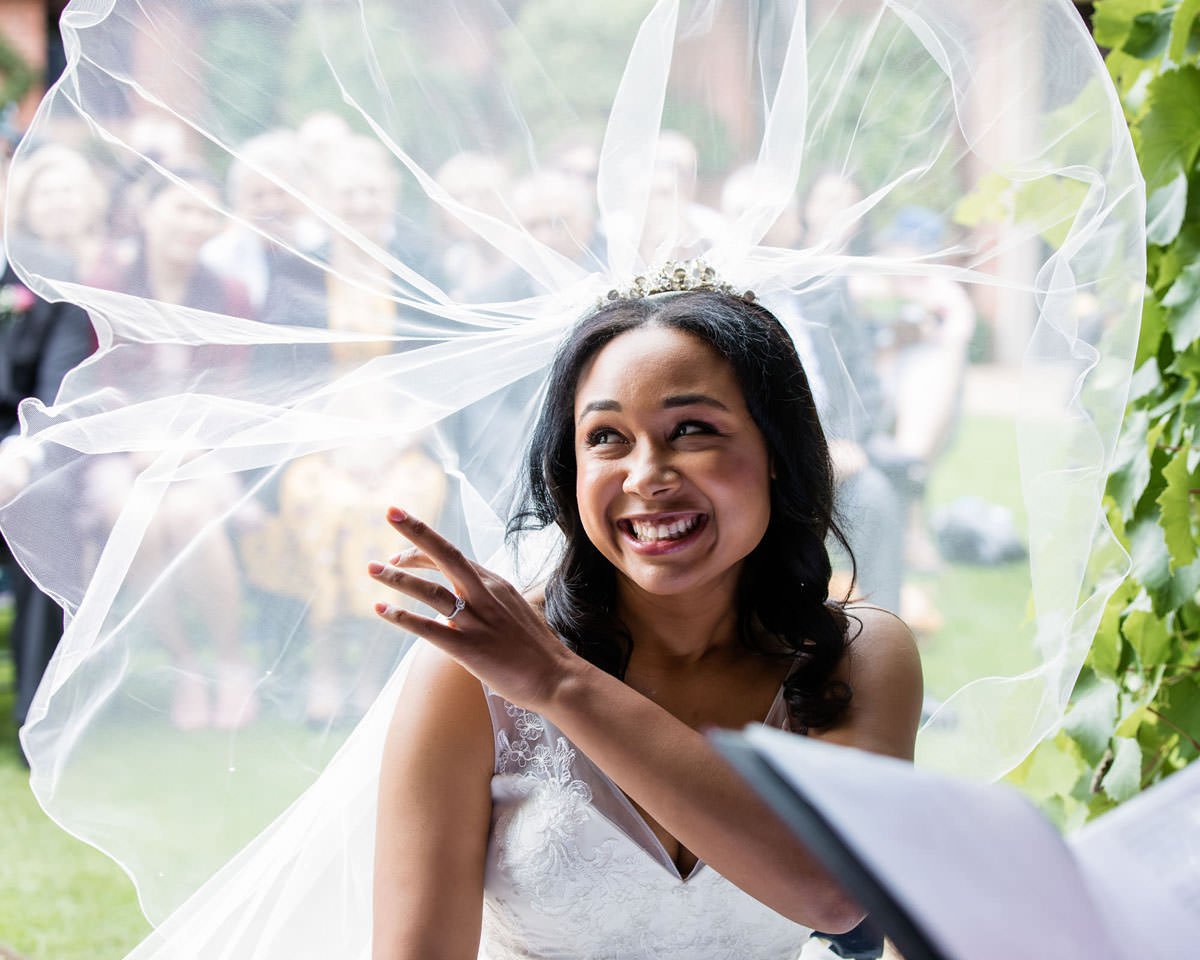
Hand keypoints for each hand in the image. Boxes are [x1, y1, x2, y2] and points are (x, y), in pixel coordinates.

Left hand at [368, 507, 579, 710]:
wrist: (556, 678)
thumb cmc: (534, 650)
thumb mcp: (514, 611)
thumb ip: (489, 602)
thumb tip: (465, 604)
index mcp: (495, 584)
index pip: (454, 556)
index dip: (424, 548)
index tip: (400, 549)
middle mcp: (486, 595)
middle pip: (446, 555)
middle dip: (417, 532)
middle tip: (391, 512)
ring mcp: (477, 621)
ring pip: (432, 591)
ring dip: (399, 578)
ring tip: (372, 569)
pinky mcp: (469, 648)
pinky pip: (429, 628)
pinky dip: (402, 617)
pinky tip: (381, 609)